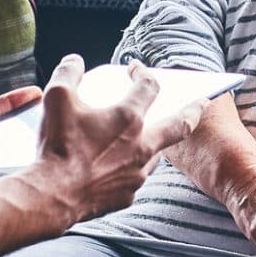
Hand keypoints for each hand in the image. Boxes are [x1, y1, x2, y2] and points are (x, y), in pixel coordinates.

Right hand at [16, 55, 205, 229]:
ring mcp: (137, 172)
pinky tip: (120, 167)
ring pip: (157, 154)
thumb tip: (75, 61)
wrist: (52, 195)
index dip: (143, 73)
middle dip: (193, 111)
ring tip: (151, 137)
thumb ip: (69, 73)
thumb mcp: (56, 98)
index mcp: (128, 117)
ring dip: (156, 143)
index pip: (149, 86)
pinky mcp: (127, 195)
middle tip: (203, 103)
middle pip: (179, 124)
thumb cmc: (56, 146)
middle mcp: (141, 144)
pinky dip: (132, 169)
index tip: (135, 69)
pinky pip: (136, 178)